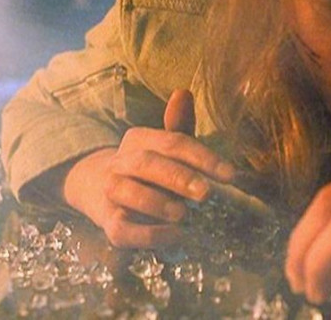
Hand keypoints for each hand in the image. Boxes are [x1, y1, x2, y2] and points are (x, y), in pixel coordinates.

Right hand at [63, 89, 234, 247]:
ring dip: (157, 204)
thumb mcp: (166, 147)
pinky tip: (174, 236)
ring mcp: (111, 192)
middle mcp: (121, 162)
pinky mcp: (108, 223)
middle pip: (146, 163)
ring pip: (126, 192)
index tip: (230, 175)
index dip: (202, 157)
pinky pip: (122, 229)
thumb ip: (179, 125)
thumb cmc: (149, 169)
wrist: (100, 190)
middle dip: (178, 177)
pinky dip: (148, 234)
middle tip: (206, 193)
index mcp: (139, 139)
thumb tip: (183, 93)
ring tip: (184, 214)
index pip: (171, 142)